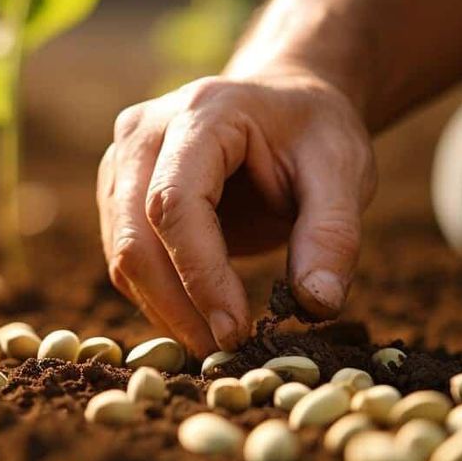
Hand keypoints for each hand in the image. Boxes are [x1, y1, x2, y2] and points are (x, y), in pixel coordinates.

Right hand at [97, 67, 375, 355]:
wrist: (283, 106)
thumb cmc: (313, 134)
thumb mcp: (345, 171)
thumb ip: (333, 234)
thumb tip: (316, 306)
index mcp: (201, 113)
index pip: (175, 202)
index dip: (200, 274)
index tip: (236, 331)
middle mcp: (142, 132)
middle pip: (133, 235)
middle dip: (175, 305)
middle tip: (224, 353)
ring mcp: (120, 163)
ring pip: (122, 256)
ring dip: (164, 310)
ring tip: (218, 343)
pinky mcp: (116, 195)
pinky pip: (124, 261)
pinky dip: (159, 300)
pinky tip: (200, 319)